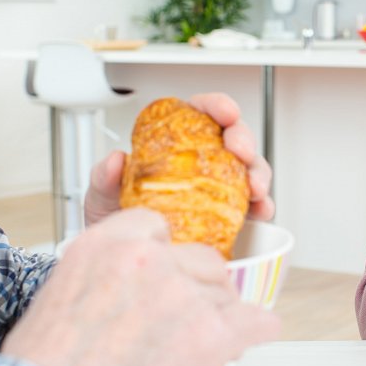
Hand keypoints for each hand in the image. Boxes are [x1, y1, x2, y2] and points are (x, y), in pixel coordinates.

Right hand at [1, 208, 279, 365]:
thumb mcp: (57, 297)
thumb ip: (103, 276)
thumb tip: (129, 286)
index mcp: (107, 245)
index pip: (157, 227)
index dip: (163, 257)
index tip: (163, 276)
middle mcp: (150, 261)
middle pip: (201, 259)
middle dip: (196, 288)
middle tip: (181, 322)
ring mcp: (184, 295)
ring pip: (226, 292)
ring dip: (217, 317)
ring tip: (195, 348)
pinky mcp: (211, 335)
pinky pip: (257, 322)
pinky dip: (255, 332)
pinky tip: (246, 340)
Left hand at [83, 92, 275, 227]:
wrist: (126, 258)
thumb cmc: (115, 220)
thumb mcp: (101, 196)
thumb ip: (105, 176)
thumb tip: (116, 160)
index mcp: (174, 142)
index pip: (200, 113)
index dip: (217, 106)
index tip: (225, 112)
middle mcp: (202, 160)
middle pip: (233, 137)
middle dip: (243, 139)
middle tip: (240, 151)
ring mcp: (219, 186)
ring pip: (250, 168)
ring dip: (258, 173)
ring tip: (255, 187)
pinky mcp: (231, 214)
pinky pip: (254, 205)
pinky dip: (263, 206)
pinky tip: (261, 210)